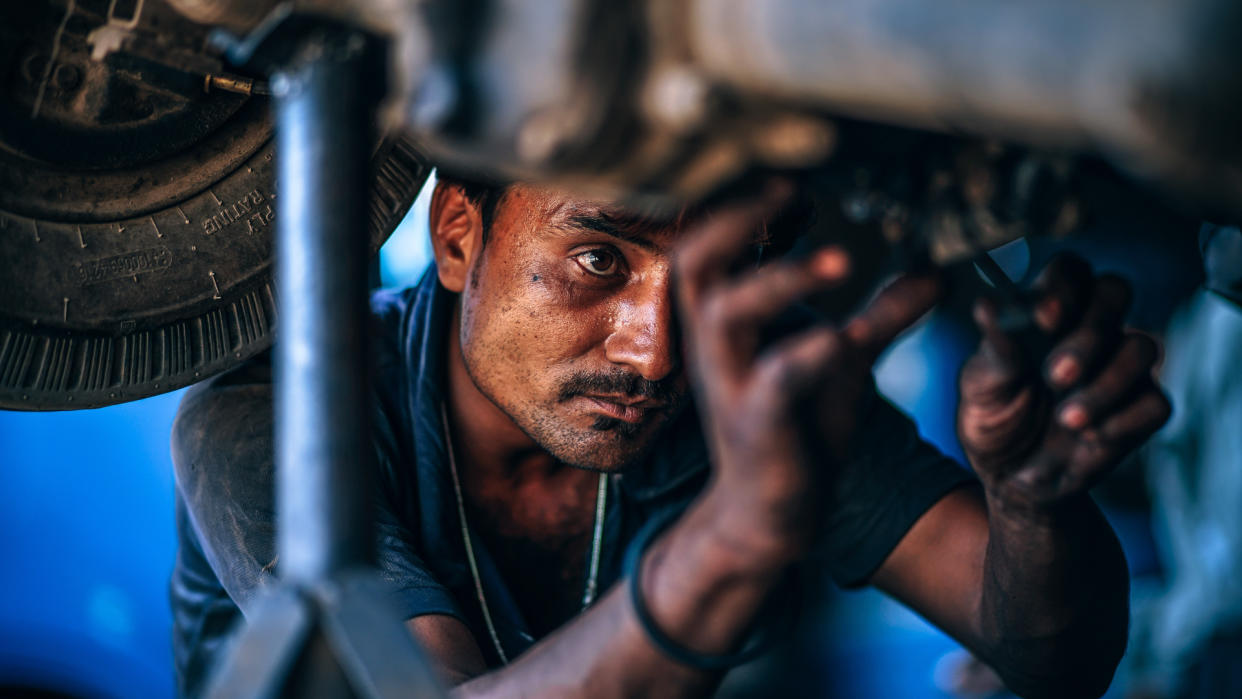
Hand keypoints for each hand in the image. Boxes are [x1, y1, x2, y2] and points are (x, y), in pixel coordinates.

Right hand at [674, 184, 940, 555]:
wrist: (770, 516)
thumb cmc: (795, 428)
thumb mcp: (842, 361)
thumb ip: (881, 315)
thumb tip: (936, 270)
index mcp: (727, 321)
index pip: (708, 244)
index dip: (738, 205)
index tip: (790, 178)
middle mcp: (715, 345)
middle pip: (694, 263)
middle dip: (736, 220)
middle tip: (788, 191)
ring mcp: (729, 384)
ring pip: (725, 314)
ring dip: (781, 280)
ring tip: (842, 260)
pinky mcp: (755, 424)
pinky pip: (771, 380)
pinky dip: (806, 353)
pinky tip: (843, 336)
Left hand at [958, 253, 1170, 512]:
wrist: (1009, 478)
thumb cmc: (993, 418)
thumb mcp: (980, 385)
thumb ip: (993, 347)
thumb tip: (989, 306)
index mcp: (1048, 312)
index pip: (1069, 271)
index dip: (1063, 287)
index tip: (1043, 319)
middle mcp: (1090, 330)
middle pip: (1115, 292)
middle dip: (1090, 331)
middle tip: (1055, 374)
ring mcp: (1120, 367)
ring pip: (1142, 347)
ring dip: (1105, 384)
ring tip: (1065, 418)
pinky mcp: (1140, 409)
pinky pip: (1154, 402)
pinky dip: (1120, 421)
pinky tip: (1086, 438)